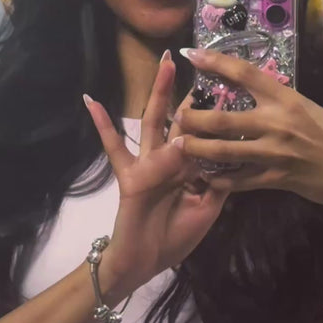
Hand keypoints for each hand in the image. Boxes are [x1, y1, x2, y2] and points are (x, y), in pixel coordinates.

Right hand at [84, 52, 227, 288]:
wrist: (146, 261)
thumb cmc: (176, 234)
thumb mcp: (208, 207)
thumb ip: (218, 180)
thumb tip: (231, 151)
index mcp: (188, 164)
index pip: (202, 131)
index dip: (214, 111)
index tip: (228, 85)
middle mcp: (169, 155)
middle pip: (180, 116)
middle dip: (188, 89)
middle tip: (200, 61)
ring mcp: (148, 160)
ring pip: (153, 120)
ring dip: (158, 92)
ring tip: (165, 63)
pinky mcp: (130, 173)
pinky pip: (114, 146)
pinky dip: (103, 124)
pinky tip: (91, 100)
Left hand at [174, 49, 322, 219]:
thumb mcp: (305, 106)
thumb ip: (276, 99)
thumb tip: (248, 87)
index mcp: (285, 98)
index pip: (243, 74)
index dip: (214, 62)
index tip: (190, 55)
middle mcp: (278, 123)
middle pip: (224, 118)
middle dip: (194, 118)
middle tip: (177, 115)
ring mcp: (275, 153)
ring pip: (226, 151)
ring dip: (199, 149)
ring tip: (180, 144)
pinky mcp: (276, 179)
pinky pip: (240, 180)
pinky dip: (221, 179)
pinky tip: (206, 176)